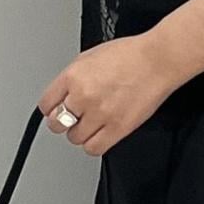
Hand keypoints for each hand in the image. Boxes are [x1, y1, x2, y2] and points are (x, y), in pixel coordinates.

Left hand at [37, 33, 180, 156]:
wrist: (157, 60)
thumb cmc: (130, 54)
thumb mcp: (90, 56)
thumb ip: (72, 78)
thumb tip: (63, 94)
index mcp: (73, 76)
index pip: (47, 104)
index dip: (51, 108)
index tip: (56, 110)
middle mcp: (83, 96)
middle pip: (57, 123)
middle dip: (63, 121)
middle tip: (73, 118)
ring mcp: (100, 114)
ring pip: (74, 137)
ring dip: (80, 132)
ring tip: (91, 123)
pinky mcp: (117, 128)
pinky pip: (93, 148)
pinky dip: (93, 144)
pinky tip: (99, 133)